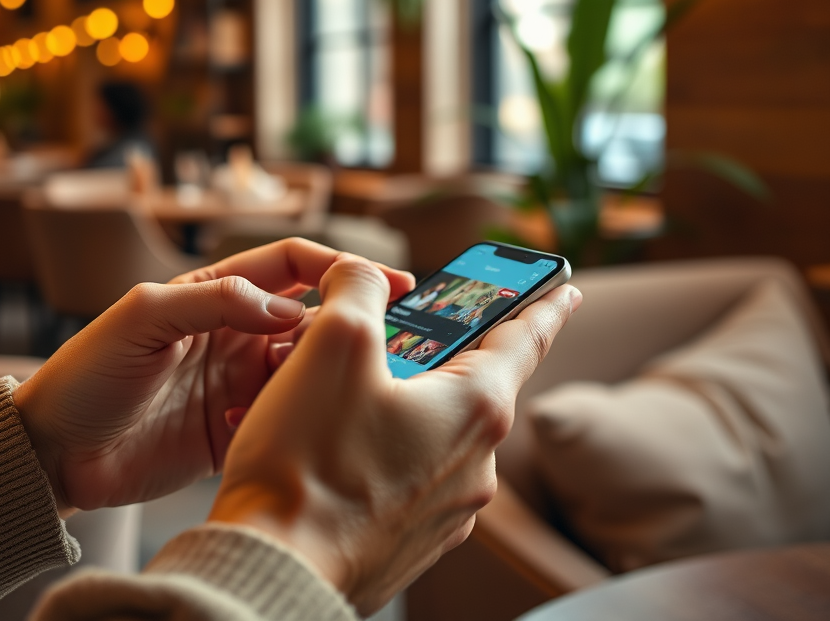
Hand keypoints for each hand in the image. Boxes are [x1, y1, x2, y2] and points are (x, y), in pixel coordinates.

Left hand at [13, 239, 413, 516]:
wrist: (54, 454)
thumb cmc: (87, 373)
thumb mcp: (142, 318)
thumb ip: (215, 301)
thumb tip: (289, 310)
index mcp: (215, 293)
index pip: (293, 266)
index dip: (340, 269)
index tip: (390, 284)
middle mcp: (234, 334)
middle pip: (310, 321)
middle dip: (348, 329)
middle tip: (385, 350)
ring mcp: (238, 383)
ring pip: (305, 371)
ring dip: (326, 378)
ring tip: (345, 392)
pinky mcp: (236, 429)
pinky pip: (284, 419)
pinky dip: (299, 421)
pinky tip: (295, 430)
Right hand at [209, 256, 580, 614]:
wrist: (275, 567)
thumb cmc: (307, 464)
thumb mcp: (334, 345)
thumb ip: (358, 288)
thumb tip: (360, 274)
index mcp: (475, 408)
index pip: (526, 337)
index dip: (545, 303)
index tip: (566, 288)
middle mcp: (475, 463)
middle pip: (470, 381)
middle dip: (435, 350)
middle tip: (397, 330)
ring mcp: (447, 508)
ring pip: (434, 428)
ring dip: (400, 401)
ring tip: (339, 392)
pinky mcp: (412, 536)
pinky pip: (408, 471)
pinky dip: (382, 446)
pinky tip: (333, 445)